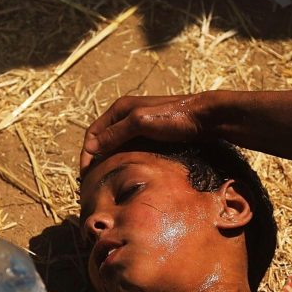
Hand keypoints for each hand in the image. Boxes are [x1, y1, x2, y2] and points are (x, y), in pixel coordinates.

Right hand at [80, 93, 209, 172]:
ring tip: (106, 181)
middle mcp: (127, 116)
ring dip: (109, 162)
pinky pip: (131, 150)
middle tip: (92, 182)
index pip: (93, 133)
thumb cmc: (174, 118)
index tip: (85, 174)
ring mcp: (140, 126)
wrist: (206, 117)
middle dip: (95, 160)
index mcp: (120, 109)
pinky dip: (124, 161)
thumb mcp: (141, 123)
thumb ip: (116, 133)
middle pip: (103, 140)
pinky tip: (125, 174)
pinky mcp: (152, 136)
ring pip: (117, 147)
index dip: (86, 153)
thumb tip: (91, 148)